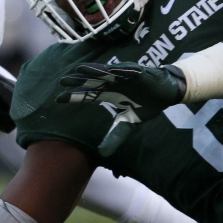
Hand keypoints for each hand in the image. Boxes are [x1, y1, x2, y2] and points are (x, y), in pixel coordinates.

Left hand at [58, 62, 185, 156]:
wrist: (165, 94)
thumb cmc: (144, 105)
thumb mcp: (128, 123)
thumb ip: (115, 135)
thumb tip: (101, 153)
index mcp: (108, 95)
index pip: (87, 96)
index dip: (73, 97)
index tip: (57, 100)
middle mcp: (112, 84)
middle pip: (91, 82)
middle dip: (78, 81)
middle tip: (62, 81)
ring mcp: (123, 77)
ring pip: (105, 73)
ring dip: (94, 70)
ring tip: (80, 68)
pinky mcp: (138, 72)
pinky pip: (128, 71)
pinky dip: (121, 70)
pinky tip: (112, 69)